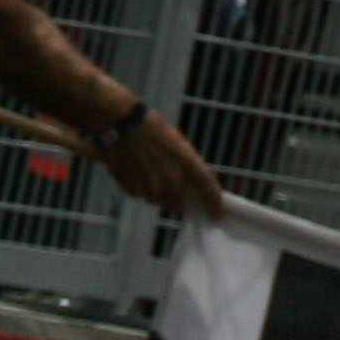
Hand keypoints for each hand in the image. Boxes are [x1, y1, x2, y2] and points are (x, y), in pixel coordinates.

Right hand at [99, 109, 228, 219]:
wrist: (122, 124)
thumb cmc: (151, 129)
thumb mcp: (177, 143)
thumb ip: (187, 166)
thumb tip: (193, 185)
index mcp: (187, 162)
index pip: (208, 188)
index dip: (214, 204)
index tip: (217, 215)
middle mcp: (172, 179)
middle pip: (179, 204)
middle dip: (177, 200)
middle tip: (170, 189)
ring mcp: (152, 187)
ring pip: (157, 200)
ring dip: (155, 192)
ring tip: (146, 171)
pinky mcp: (134, 190)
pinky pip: (140, 195)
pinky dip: (138, 188)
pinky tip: (134, 170)